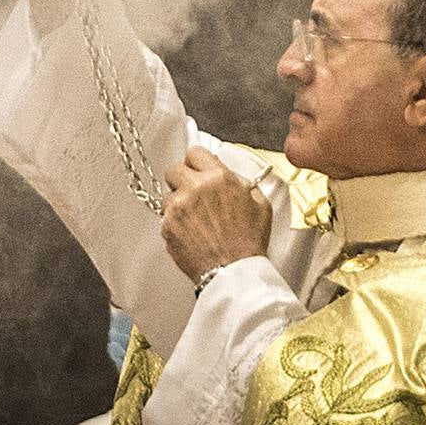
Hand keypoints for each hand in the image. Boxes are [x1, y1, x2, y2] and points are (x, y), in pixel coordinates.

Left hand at [161, 146, 272, 282]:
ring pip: (167, 194)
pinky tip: (192, 233)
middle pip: (174, 169)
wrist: (234, 273)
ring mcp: (177, 207)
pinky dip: (175, 223)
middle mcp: (194, 188)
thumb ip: (242, 183)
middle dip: (182, 179)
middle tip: (193, 193)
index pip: (195, 152)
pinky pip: (165, 217)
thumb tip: (230, 176)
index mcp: (218, 177)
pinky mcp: (167, 226)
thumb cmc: (248, 243)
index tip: (198, 169)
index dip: (197, 162)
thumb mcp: (260, 204)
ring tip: (196, 219)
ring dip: (178, 202)